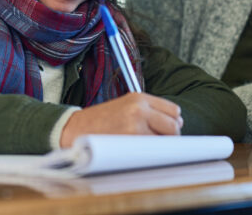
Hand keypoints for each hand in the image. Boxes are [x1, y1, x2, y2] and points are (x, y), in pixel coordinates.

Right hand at [59, 93, 182, 147]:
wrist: (76, 128)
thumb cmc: (101, 120)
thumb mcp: (125, 105)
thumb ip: (148, 111)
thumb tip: (175, 124)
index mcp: (139, 98)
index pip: (173, 110)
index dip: (174, 122)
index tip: (169, 130)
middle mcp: (140, 109)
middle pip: (173, 126)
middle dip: (171, 136)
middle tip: (160, 142)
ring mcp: (136, 125)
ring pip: (164, 139)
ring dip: (160, 145)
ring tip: (146, 146)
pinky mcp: (130, 140)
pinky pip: (152, 150)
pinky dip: (150, 153)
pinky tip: (140, 152)